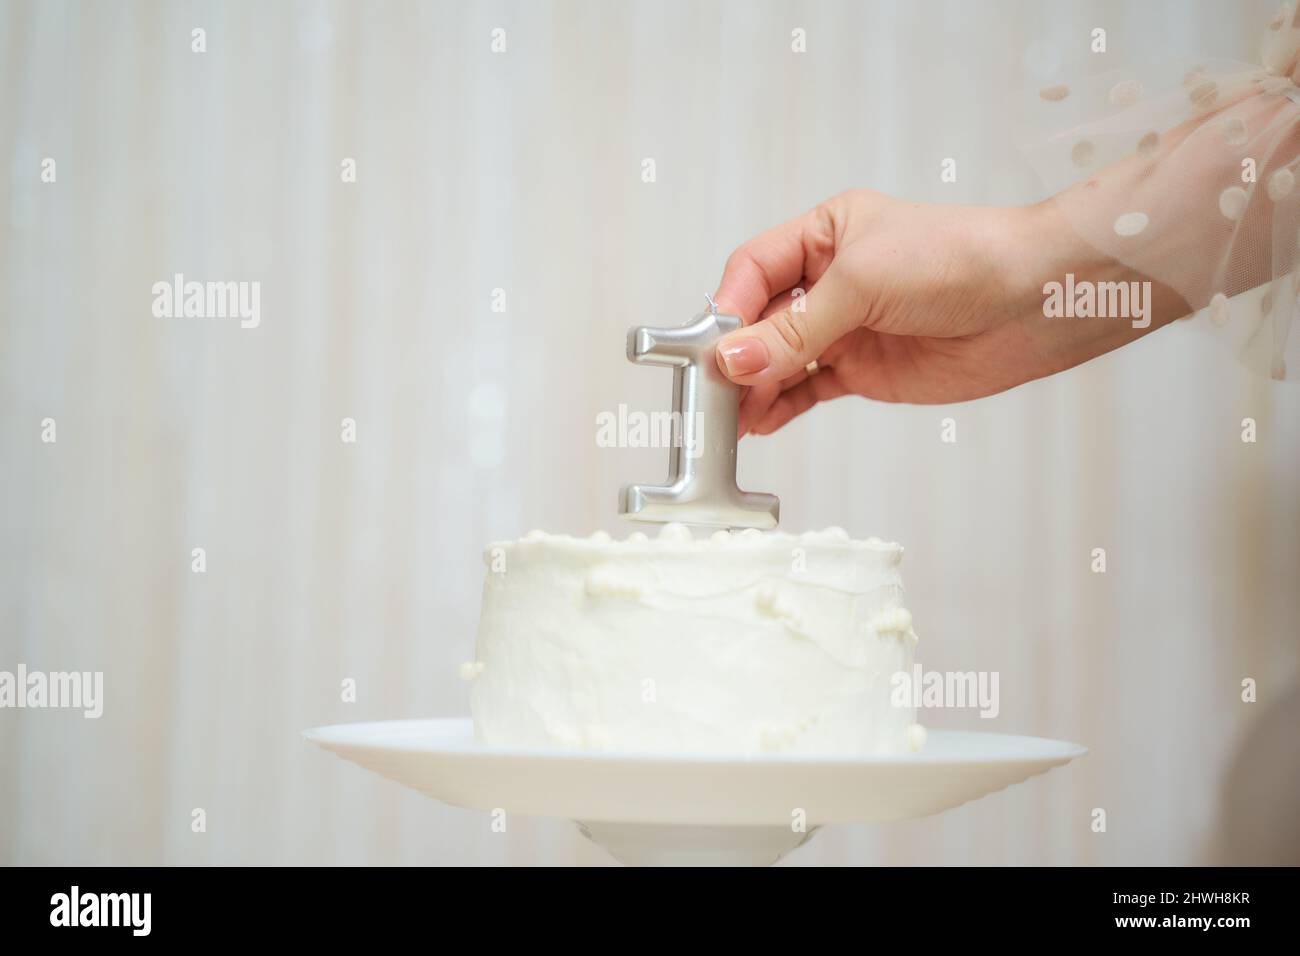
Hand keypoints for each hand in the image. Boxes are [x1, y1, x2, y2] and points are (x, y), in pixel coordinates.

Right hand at [711, 189, 1182, 434]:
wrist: (1035, 301)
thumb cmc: (960, 260)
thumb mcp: (863, 283)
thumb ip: (795, 328)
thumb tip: (733, 360)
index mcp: (824, 234)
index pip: (753, 270)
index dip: (728, 307)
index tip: (712, 347)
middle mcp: (829, 281)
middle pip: (760, 320)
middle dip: (736, 356)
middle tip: (714, 392)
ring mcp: (846, 329)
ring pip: (780, 361)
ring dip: (754, 389)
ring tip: (731, 419)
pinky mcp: (864, 371)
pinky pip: (806, 391)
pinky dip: (781, 408)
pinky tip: (760, 423)